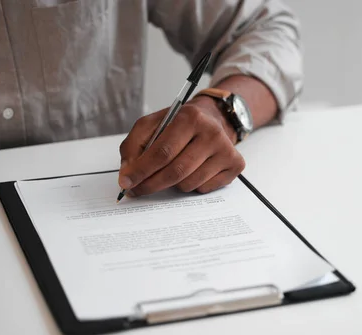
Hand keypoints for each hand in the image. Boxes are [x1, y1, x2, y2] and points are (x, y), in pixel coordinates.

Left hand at [118, 96, 244, 195]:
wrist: (213, 118)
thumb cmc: (180, 124)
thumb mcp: (153, 125)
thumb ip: (134, 146)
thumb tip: (128, 175)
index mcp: (190, 117)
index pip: (162, 152)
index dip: (141, 171)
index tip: (126, 183)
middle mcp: (212, 133)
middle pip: (176, 171)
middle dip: (151, 184)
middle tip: (137, 190)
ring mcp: (226, 150)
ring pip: (188, 183)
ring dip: (172, 184)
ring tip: (171, 171)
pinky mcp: (235, 164)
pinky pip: (204, 188)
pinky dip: (191, 185)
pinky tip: (192, 171)